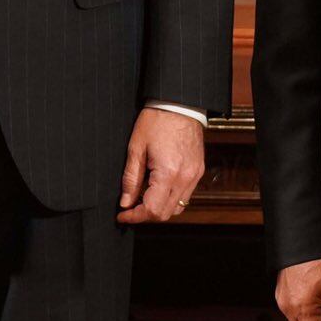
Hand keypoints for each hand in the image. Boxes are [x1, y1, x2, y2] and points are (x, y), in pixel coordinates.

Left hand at [115, 108, 204, 224]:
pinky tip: (158, 188)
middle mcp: (185, 178)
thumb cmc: (157, 120)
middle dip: (145, 215)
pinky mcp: (198, 171)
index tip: (122, 214)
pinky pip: (185, 195)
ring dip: (159, 209)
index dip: (135, 216)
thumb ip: (130, 179)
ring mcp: (194, 175)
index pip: (152, 210)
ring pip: (177, 208)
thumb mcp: (136, 148)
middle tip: (130, 208)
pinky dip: (170, 199)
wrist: (180, 104)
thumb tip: (125, 203)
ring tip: (143, 198)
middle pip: (165, 214)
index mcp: (168, 173)